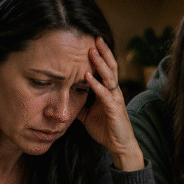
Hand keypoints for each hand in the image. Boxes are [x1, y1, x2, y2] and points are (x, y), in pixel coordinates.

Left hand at [75, 37, 144, 171]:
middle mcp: (114, 92)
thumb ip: (79, 103)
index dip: (99, 56)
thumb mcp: (87, 114)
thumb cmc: (105, 129)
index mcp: (108, 91)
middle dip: (103, 52)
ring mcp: (116, 99)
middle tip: (95, 37)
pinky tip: (88, 77)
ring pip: (109, 77)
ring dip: (100, 64)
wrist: (119, 146)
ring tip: (92, 51)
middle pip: (110, 67)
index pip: (105, 69)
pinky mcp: (115, 110)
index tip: (90, 42)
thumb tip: (64, 97)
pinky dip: (96, 85)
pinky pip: (105, 94)